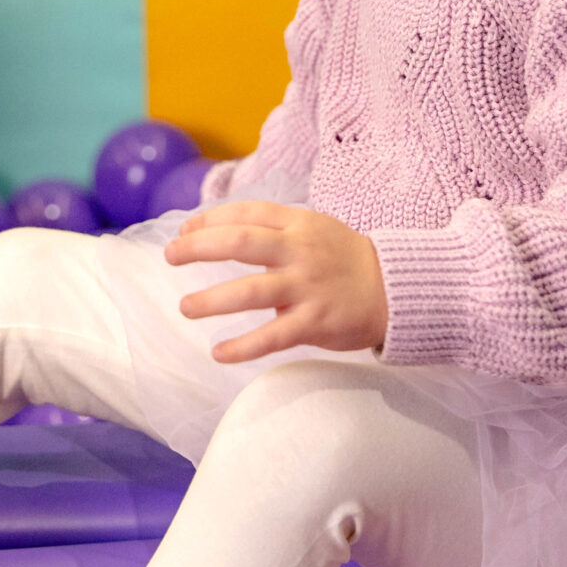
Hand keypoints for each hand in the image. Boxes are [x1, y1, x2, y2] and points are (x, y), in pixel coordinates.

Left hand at [163, 201, 388, 363]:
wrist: (396, 290)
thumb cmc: (346, 260)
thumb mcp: (315, 230)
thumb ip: (275, 230)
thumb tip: (220, 233)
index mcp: (299, 225)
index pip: (248, 213)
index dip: (211, 219)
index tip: (184, 231)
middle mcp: (300, 252)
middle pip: (240, 242)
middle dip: (199, 248)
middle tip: (170, 257)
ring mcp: (307, 288)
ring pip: (250, 291)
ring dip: (212, 300)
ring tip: (186, 307)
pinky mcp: (315, 322)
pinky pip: (272, 336)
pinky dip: (243, 346)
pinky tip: (219, 352)